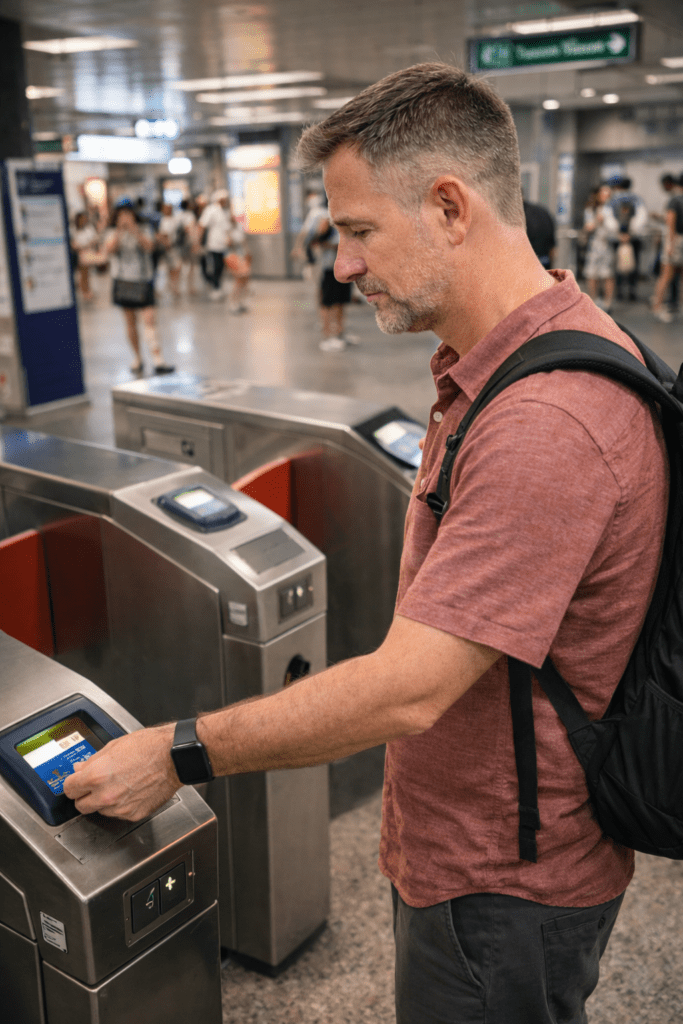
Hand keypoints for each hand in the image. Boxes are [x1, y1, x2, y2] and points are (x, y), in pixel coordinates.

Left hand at [62, 724, 180, 820]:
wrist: (173, 757)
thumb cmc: (149, 747)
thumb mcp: (114, 746)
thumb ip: (93, 761)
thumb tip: (80, 768)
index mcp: (96, 776)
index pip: (69, 789)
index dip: (73, 783)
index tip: (76, 782)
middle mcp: (106, 795)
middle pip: (80, 806)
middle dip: (85, 795)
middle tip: (94, 785)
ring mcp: (120, 808)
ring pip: (100, 811)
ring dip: (104, 801)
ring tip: (119, 784)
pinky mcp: (134, 814)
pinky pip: (119, 813)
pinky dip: (121, 805)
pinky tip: (131, 790)